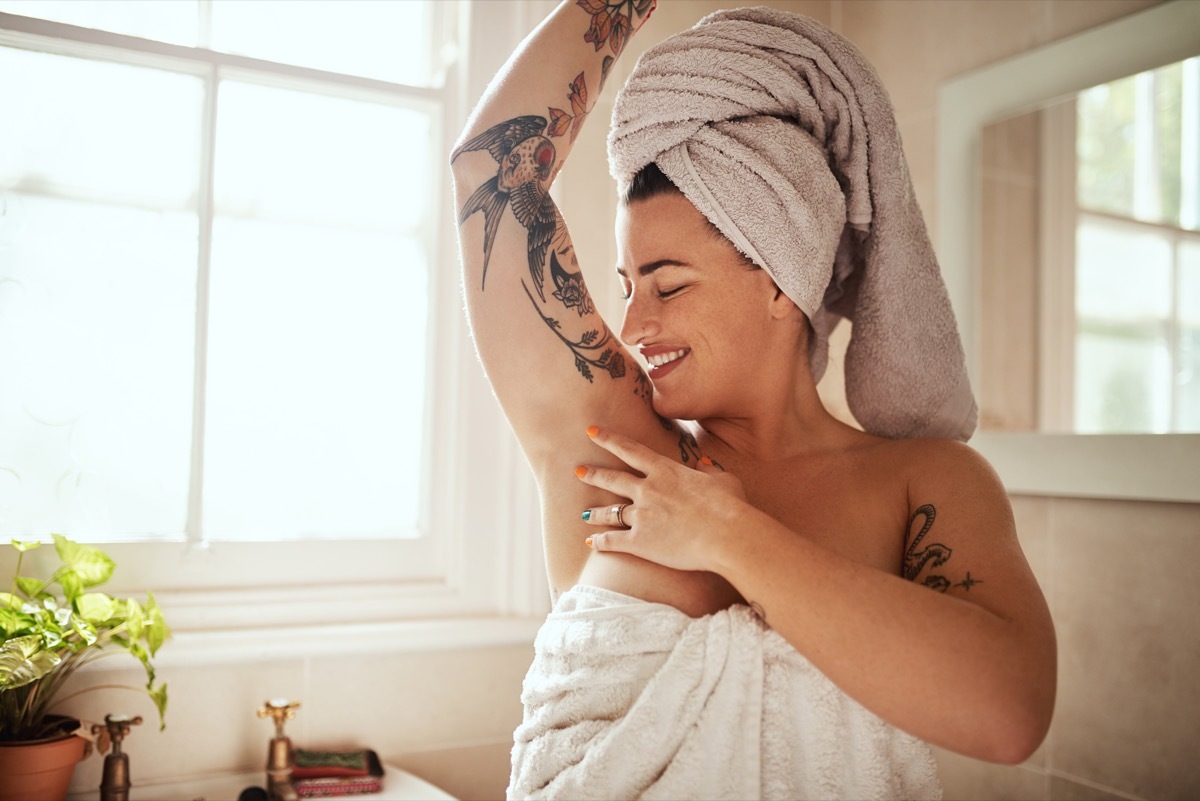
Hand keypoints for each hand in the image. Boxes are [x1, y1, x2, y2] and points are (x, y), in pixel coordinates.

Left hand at [576, 425, 746, 571]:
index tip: (590, 431)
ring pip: (610, 512)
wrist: (726, 536)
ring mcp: (641, 516)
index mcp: (665, 471)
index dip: (608, 439)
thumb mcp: (724, 480)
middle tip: (577, 470)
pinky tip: (591, 542)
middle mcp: (648, 490)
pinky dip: (601, 542)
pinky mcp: (640, 542)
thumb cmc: (731, 507)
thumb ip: (709, 471)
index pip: (630, 450)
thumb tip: (703, 464)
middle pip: (612, 478)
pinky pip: (613, 540)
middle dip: (593, 473)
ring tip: (583, 512)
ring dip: (594, 512)